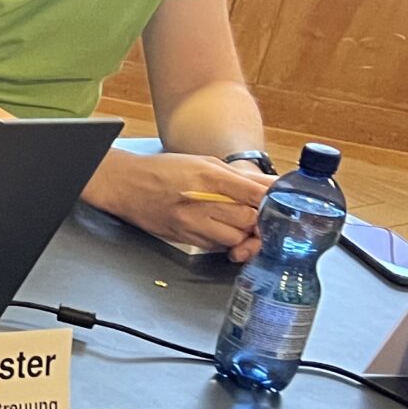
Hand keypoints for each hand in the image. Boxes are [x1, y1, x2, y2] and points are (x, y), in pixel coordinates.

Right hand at [86, 152, 271, 261]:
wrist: (124, 185)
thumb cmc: (162, 170)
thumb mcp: (204, 162)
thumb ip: (239, 177)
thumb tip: (273, 187)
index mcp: (207, 176)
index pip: (254, 194)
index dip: (273, 202)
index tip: (283, 205)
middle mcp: (199, 202)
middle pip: (248, 220)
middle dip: (259, 220)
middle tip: (263, 216)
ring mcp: (190, 223)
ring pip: (235, 238)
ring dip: (243, 232)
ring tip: (239, 222)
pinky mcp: (184, 238)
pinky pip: (217, 246)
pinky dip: (225, 239)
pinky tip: (220, 228)